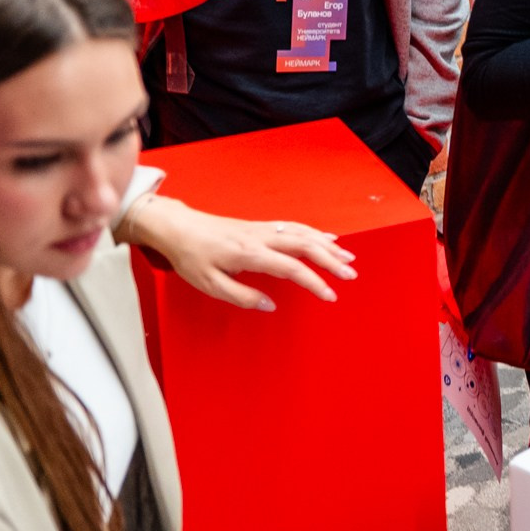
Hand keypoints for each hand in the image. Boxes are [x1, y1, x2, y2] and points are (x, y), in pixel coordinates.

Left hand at [119, 194, 354, 310]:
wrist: (178, 227)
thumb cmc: (191, 257)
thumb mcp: (209, 284)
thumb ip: (242, 296)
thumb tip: (270, 304)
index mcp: (249, 254)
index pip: (291, 268)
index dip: (314, 282)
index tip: (329, 296)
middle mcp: (260, 238)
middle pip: (305, 246)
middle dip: (331, 260)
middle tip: (351, 275)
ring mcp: (262, 229)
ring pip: (303, 233)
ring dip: (327, 245)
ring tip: (347, 257)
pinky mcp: (260, 226)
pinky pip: (294, 227)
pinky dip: (314, 232)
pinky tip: (326, 238)